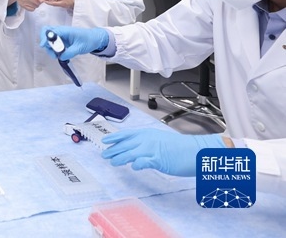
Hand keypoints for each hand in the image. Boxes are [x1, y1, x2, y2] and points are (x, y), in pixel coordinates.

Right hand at [9, 0, 45, 10]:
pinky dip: (33, 7)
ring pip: (34, 6)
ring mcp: (23, 0)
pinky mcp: (22, 5)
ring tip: (36, 0)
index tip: (42, 0)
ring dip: (37, 4)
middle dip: (40, 1)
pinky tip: (32, 3)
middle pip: (35, 1)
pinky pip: (31, 9)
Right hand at [39, 25, 108, 60]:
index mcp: (65, 31)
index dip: (45, 38)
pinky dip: (53, 49)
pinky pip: (53, 43)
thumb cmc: (88, 40)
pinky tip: (58, 54)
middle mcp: (61, 32)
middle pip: (46, 33)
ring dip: (50, 48)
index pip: (51, 32)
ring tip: (56, 56)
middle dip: (46, 43)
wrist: (95, 39)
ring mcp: (61, 36)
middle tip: (52, 53)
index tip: (43, 46)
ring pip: (49, 39)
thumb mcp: (80, 47)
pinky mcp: (62, 40)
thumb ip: (70, 52)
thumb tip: (61, 57)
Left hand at [102, 128, 225, 175]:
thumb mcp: (160, 141)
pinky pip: (143, 162)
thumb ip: (147, 144)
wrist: (196, 151)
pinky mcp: (158, 160)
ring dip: (120, 158)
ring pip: (130, 153)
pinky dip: (136, 164)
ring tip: (113, 162)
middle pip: (125, 145)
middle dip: (113, 150)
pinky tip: (133, 167)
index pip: (126, 134)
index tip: (104, 141)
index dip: (114, 137)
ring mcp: (152, 149)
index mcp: (147, 134)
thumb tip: (135, 152)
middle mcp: (147, 140)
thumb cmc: (180, 148)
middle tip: (104, 155)